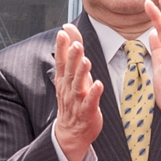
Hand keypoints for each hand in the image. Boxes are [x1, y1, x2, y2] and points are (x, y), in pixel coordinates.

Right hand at [51, 25, 103, 160]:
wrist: (71, 132)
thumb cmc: (72, 99)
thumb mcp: (70, 75)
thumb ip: (70, 51)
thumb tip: (67, 28)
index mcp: (64, 79)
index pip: (61, 60)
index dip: (62, 47)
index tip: (62, 33)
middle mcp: (68, 88)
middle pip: (70, 71)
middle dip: (73, 57)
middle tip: (77, 45)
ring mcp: (77, 101)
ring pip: (78, 85)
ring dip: (82, 73)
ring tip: (87, 61)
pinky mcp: (87, 112)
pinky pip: (90, 102)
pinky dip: (94, 94)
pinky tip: (99, 85)